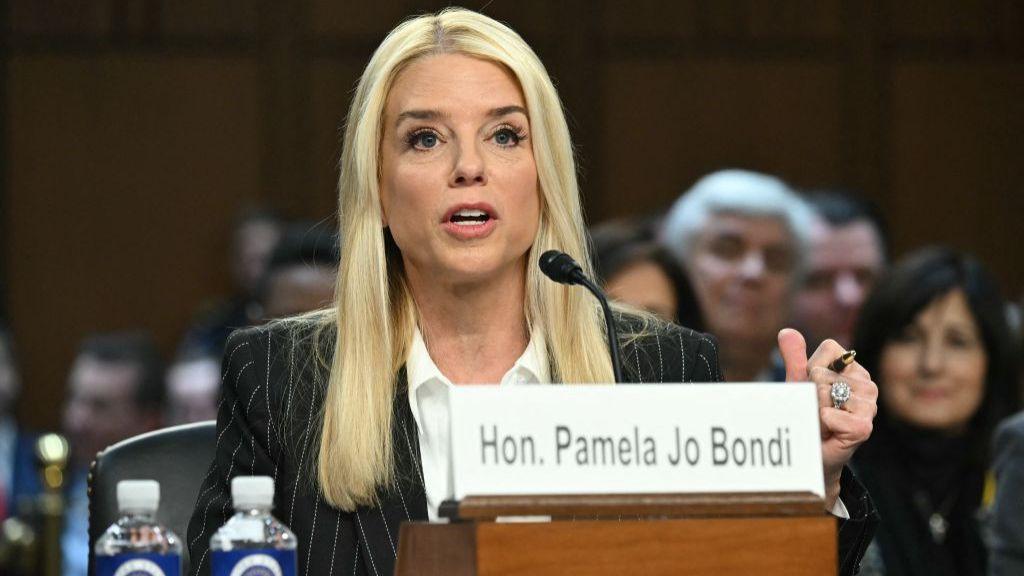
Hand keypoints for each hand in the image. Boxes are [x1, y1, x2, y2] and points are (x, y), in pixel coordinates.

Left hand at [778, 328, 876, 509]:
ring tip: (820, 421)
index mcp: (853, 368)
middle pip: (822, 372)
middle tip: (814, 410)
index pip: (829, 349)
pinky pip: (831, 415)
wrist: (809, 453)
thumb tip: (786, 332)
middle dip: (809, 392)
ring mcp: (869, 406)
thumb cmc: (805, 415)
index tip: (813, 388)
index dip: (810, 368)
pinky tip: (827, 431)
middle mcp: (866, 383)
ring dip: (813, 409)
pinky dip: (820, 423)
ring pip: (826, 392)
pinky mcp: (864, 428)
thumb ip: (794, 357)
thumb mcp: (797, 383)